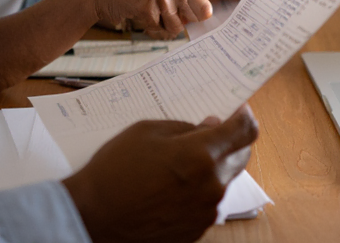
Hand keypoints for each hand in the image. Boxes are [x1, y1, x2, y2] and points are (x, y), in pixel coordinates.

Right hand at [62, 106, 258, 242]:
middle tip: (207, 133)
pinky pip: (208, 202)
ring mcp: (206, 211)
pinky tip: (172, 186)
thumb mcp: (146, 132)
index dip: (245, 117)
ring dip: (212, 167)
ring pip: (223, 180)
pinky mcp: (196, 229)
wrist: (93, 217)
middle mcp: (211, 186)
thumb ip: (184, 127)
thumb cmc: (114, 171)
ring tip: (178, 164)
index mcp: (201, 155)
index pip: (245, 131)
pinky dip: (198, 189)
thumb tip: (209, 127)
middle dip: (229, 141)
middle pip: (240, 156)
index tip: (240, 111)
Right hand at [91, 0, 250, 38]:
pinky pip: (163, 31)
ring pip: (181, 26)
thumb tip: (205, 17)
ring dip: (166, 25)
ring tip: (151, 10)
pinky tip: (141, 14)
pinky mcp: (149, 6)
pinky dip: (153, 29)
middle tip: (167, 8)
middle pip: (203, 12)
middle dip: (188, 18)